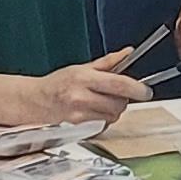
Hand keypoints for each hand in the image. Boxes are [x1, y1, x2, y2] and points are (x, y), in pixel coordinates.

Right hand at [28, 58, 148, 125]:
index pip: (118, 83)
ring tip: (100, 102)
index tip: (145, 91)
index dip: (136, 88)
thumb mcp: (82, 68)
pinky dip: (104, 120)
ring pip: (113, 116)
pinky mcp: (78, 127)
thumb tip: (128, 53)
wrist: (35, 102)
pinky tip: (93, 112)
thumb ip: (108, 62)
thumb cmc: (57, 84)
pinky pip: (103, 125)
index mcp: (84, 78)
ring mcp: (79, 114)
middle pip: (118, 103)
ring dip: (113, 110)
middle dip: (123, 99)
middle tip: (115, 95)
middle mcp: (81, 97)